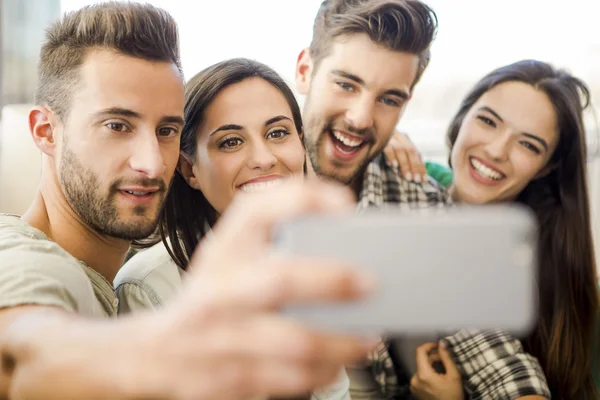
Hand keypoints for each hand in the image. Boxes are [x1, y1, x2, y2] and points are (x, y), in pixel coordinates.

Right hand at [142, 180, 378, 399]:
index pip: (257, 210)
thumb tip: (343, 247)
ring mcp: (222, 335)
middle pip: (280, 280)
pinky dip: (324, 371)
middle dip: (331, 281)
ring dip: (342, 341)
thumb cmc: (211, 296)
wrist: (156, 351)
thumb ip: (273, 242)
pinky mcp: (230, 376)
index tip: (344, 206)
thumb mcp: (228, 257)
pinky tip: (338, 361)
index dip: (303, 201)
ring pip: (294, 342)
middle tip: (370, 283)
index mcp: (223, 250)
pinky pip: (290, 379)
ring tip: (368, 336)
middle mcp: (219, 288)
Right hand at [383, 130, 425, 181]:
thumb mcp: (394, 154)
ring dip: (405, 164)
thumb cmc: (378, 153)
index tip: (424, 180)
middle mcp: (399, 136)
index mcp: (405, 139)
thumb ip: (403, 160)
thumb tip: (416, 177)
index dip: (421, 166)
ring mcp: (390, 136)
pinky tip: (393, 166)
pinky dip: (392, 156)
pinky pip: (387, 147)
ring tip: (407, 177)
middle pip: (411, 151)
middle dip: (415, 167)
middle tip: (416, 180)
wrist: (363, 137)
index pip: (416, 153)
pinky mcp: (380, 139)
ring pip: (401, 150)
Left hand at [410, 342, 463, 399]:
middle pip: (422, 360)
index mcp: (423, 374)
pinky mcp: (414, 390)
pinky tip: (438, 378)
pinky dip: (428, 373)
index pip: (420, 351)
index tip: (438, 345)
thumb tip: (442, 343)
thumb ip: (446, 357)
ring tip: (443, 370)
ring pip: (422, 368)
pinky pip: (420, 376)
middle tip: (446, 359)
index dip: (429, 345)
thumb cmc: (453, 396)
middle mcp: (415, 379)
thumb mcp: (454, 375)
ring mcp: (413, 385)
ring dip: (431, 365)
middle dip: (434, 357)